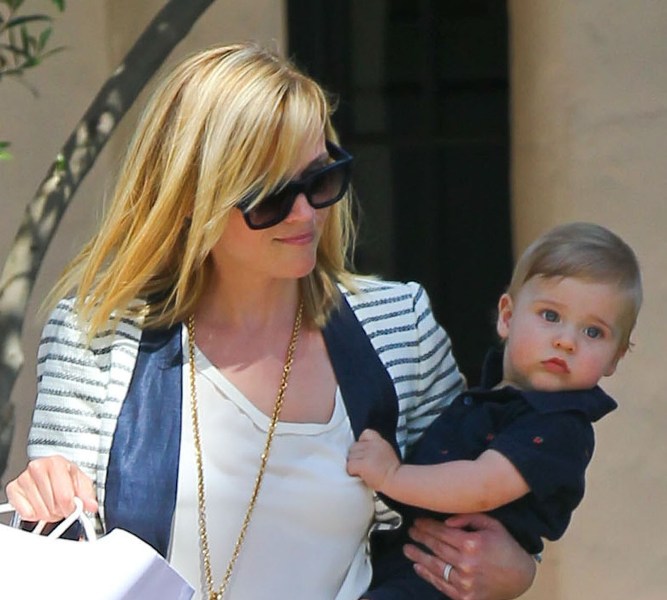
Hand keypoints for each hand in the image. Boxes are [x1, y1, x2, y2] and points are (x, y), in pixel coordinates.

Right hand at [5, 456, 97, 521]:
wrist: (51, 473)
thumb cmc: (66, 477)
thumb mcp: (82, 483)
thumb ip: (88, 495)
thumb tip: (91, 505)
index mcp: (56, 462)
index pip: (64, 495)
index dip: (70, 507)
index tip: (73, 509)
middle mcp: (37, 467)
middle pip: (52, 504)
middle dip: (59, 509)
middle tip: (62, 505)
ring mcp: (23, 478)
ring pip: (39, 511)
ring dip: (48, 513)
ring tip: (52, 503)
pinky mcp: (13, 490)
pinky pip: (26, 513)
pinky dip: (34, 514)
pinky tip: (39, 505)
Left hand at [347, 429, 399, 490]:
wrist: (396, 480)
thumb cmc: (392, 471)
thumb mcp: (386, 451)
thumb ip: (375, 447)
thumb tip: (363, 450)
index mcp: (379, 441)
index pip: (365, 433)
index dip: (361, 442)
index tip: (364, 452)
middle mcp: (372, 445)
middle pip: (354, 447)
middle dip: (356, 456)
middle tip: (363, 465)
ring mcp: (367, 454)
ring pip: (350, 457)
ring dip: (353, 464)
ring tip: (362, 471)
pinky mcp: (362, 464)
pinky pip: (350, 466)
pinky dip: (352, 472)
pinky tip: (359, 475)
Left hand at [403, 513, 535, 599]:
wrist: (521, 577)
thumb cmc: (505, 546)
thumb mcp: (491, 524)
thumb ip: (467, 517)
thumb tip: (445, 521)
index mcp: (472, 544)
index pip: (441, 532)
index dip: (426, 526)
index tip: (417, 521)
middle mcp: (467, 564)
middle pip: (436, 548)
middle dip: (420, 538)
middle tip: (410, 532)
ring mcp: (465, 583)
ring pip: (435, 567)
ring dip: (418, 556)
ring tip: (407, 549)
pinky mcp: (465, 597)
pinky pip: (441, 585)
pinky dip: (427, 575)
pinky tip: (418, 566)